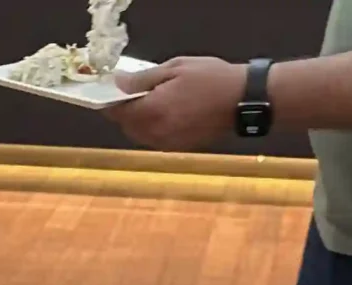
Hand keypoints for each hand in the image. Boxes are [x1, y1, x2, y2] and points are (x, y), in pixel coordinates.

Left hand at [106, 55, 246, 147]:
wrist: (240, 100)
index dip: (111, 102)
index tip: (112, 91)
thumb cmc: (210, 77)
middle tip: (133, 93)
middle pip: (127, 127)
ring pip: (140, 136)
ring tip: (151, 102)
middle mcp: (156, 133)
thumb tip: (118, 83)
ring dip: (138, 121)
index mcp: (153, 111)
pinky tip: (164, 113)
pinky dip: (152, 129)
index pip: (118, 112)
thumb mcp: (175, 68)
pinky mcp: (178, 148)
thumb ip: (143, 79)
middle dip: (124, 112)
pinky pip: (154, 140)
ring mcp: (167, 144)